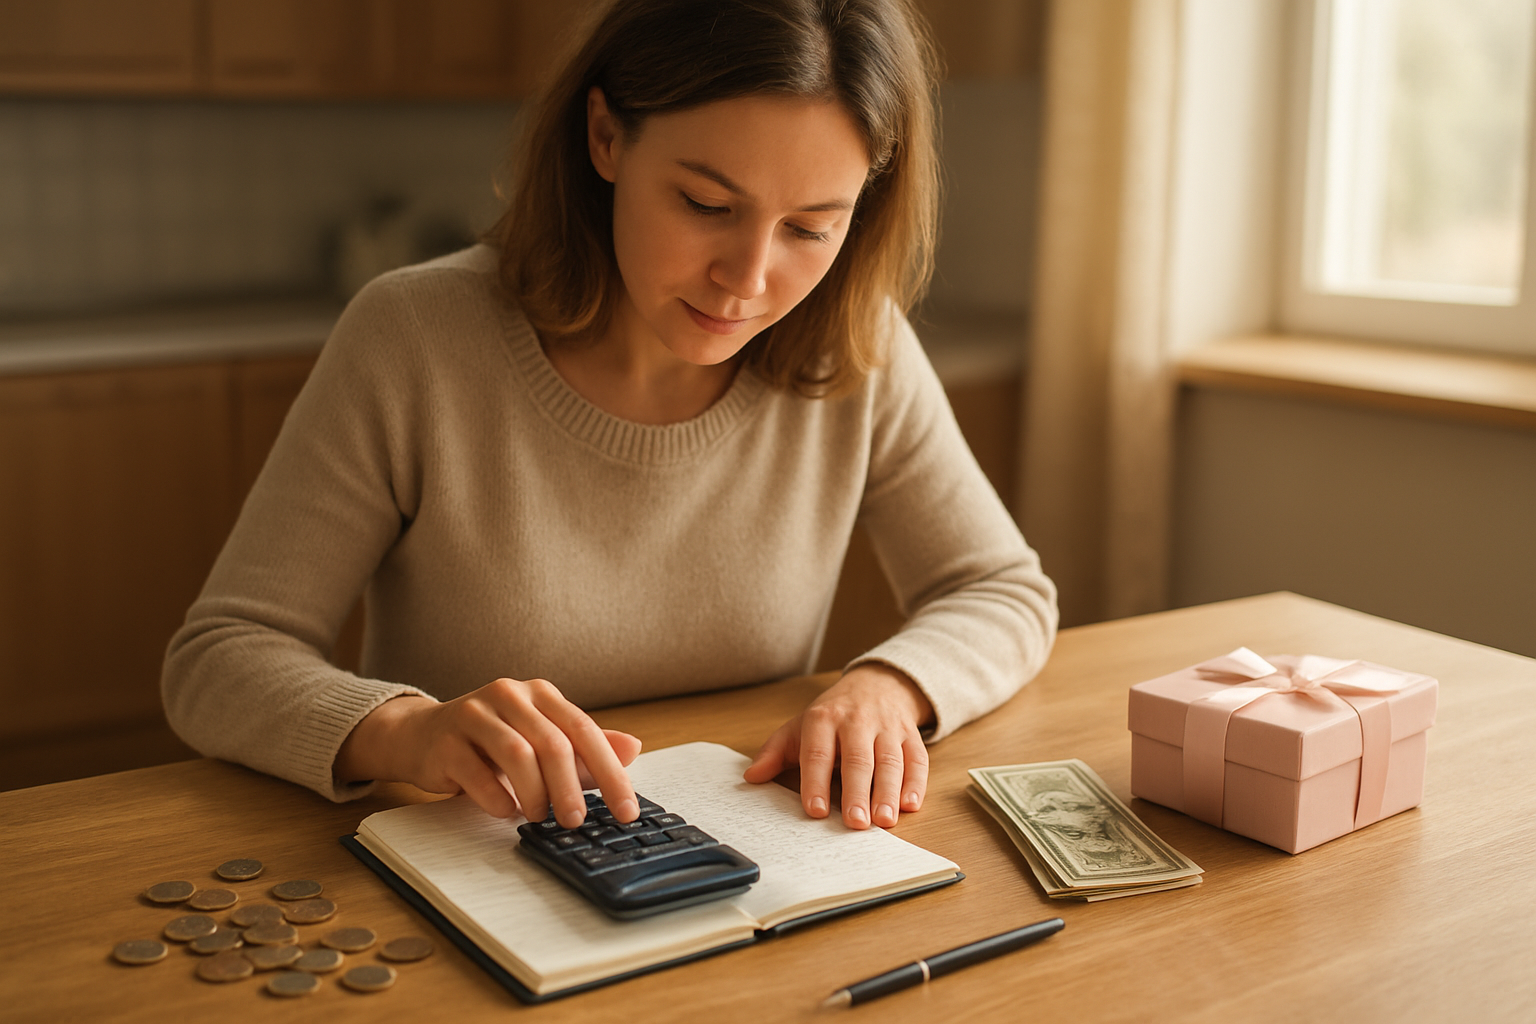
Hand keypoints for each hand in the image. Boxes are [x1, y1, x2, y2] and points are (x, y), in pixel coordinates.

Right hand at [334, 678, 641, 827]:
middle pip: (552, 743)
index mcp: (540, 693)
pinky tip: (506, 811)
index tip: (627, 810)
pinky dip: (498, 799)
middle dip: (570, 788)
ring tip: (540, 816)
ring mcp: (475, 714)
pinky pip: (478, 774)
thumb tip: (633, 748)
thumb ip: (584, 748)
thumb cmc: (489, 741)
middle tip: (576, 821)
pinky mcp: (446, 741)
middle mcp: (509, 695)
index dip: (610, 772)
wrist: (421, 735)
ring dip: (535, 794)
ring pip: (517, 755)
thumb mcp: (540, 739)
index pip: (584, 730)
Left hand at [743, 664, 931, 829]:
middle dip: (857, 792)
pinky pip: (917, 758)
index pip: (818, 752)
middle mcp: (857, 721)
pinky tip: (910, 805)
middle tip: (855, 823)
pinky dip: (916, 783)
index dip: (817, 782)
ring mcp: (887, 727)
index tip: (816, 810)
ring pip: (890, 760)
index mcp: (824, 719)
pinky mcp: (911, 735)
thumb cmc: (834, 715)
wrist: (876, 684)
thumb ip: (776, 752)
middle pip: (858, 759)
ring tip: (883, 821)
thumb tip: (752, 777)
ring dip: (888, 792)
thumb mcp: (800, 726)